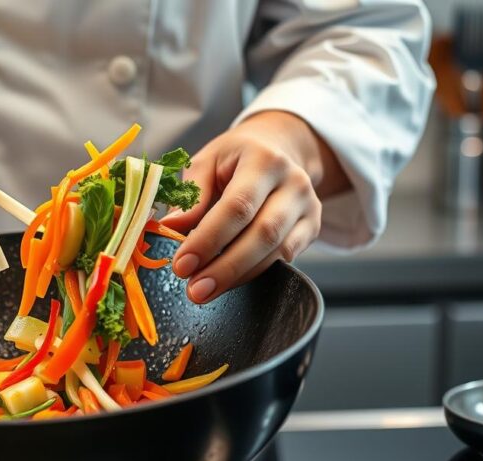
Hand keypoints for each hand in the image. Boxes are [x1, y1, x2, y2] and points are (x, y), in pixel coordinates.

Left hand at [161, 111, 348, 303]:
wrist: (279, 148)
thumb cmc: (236, 158)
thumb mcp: (208, 162)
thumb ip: (191, 195)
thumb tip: (169, 228)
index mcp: (264, 160)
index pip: (237, 206)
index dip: (209, 239)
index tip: (182, 265)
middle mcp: (293, 182)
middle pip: (262, 233)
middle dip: (226, 267)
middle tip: (195, 290)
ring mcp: (308, 206)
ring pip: (277, 250)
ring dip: (239, 276)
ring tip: (206, 291)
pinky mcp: (312, 226)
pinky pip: (287, 257)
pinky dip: (255, 272)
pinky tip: (230, 282)